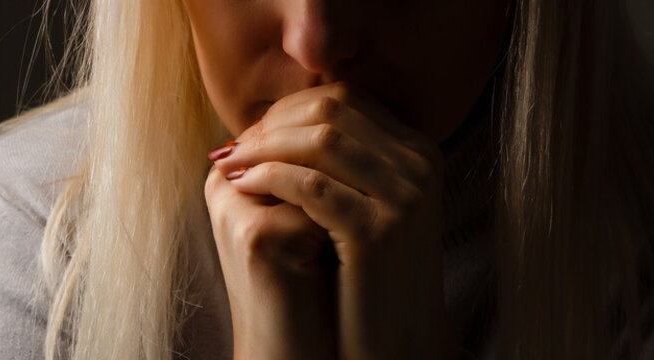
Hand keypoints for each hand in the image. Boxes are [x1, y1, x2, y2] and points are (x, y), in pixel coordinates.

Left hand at [210, 82, 460, 358]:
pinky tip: (243, 187)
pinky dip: (268, 178)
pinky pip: (310, 185)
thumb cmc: (376, 274)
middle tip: (236, 145)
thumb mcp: (376, 205)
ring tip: (231, 164)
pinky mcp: (377, 231)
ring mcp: (404, 198)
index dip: (290, 109)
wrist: (402, 339)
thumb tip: (280, 118)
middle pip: (332, 112)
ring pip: (319, 142)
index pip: (347, 100)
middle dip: (273, 124)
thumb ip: (349, 160)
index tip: (254, 131)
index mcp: (422, 152)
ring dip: (264, 148)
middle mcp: (421, 166)